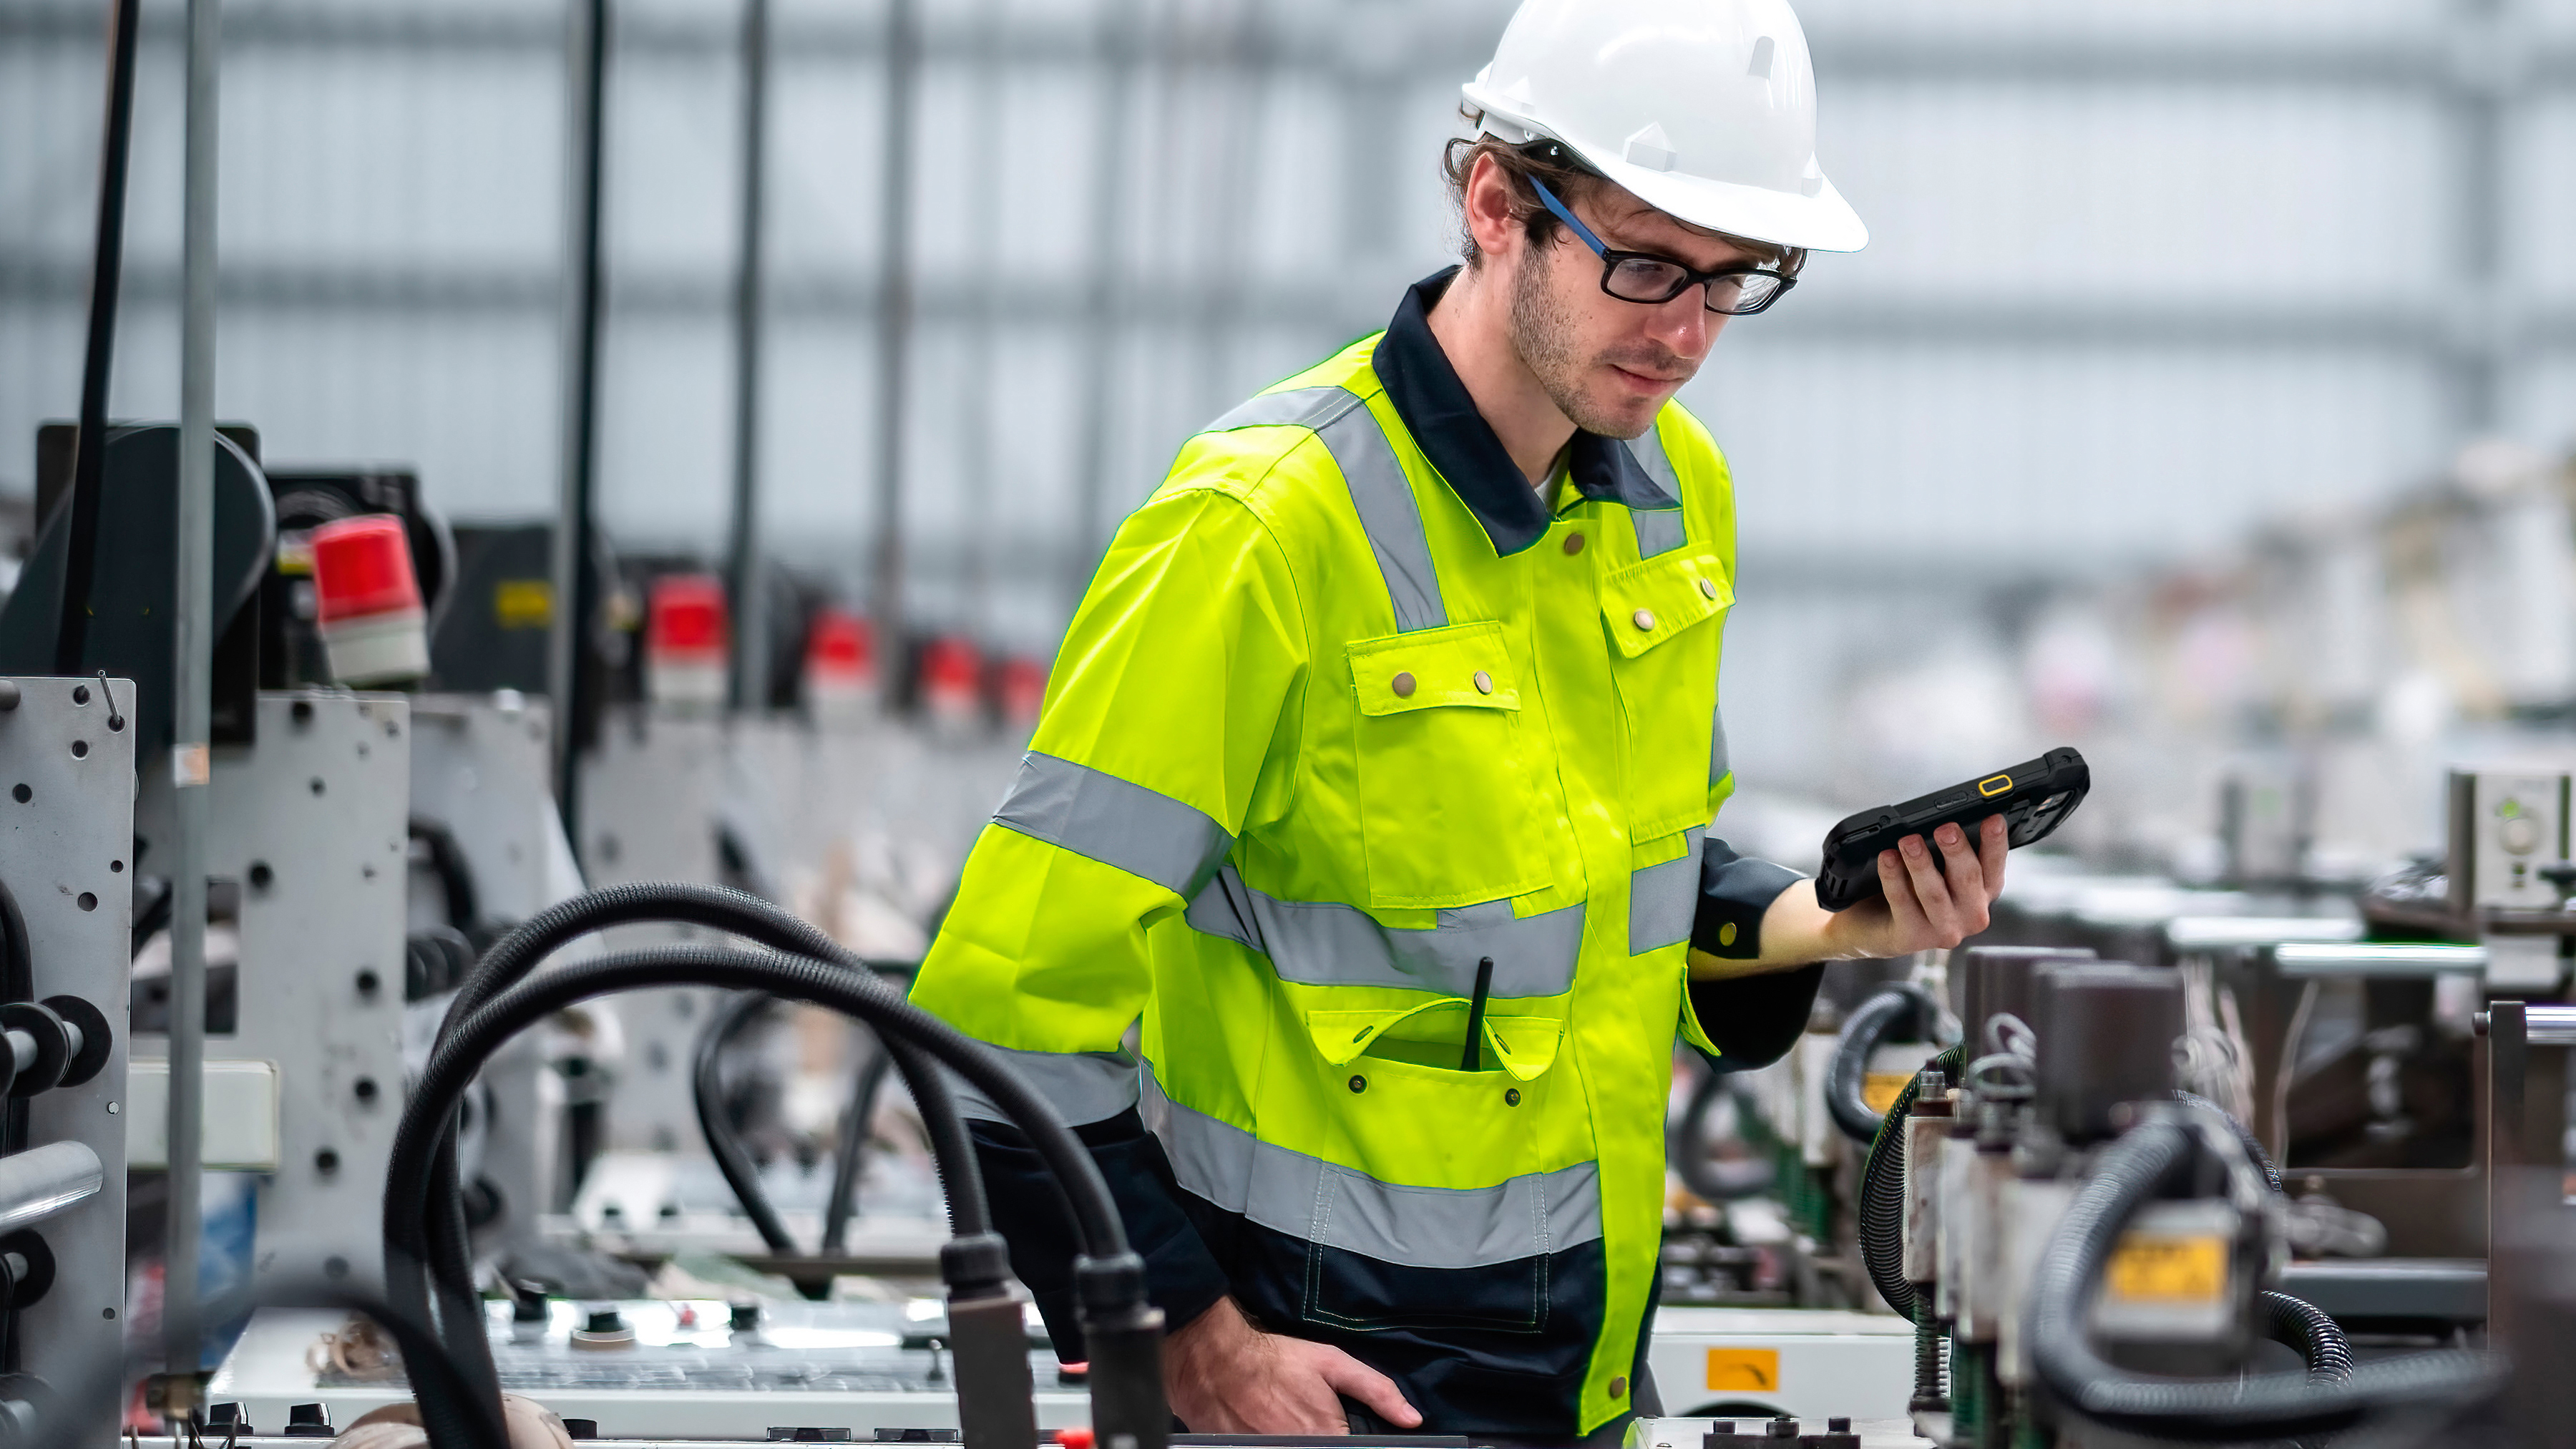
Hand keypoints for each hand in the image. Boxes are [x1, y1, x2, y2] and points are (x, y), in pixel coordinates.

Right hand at [1164, 1296, 1420, 1433]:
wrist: (1214, 1361)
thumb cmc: (1274, 1361)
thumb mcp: (1332, 1363)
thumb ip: (1377, 1391)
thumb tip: (1411, 1418)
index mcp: (1326, 1437)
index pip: (1352, 1448)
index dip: (1349, 1440)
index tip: (1338, 1428)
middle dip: (1320, 1437)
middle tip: (1302, 1414)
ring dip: (1296, 1439)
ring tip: (1283, 1418)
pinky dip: (1272, 1441)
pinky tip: (1269, 1427)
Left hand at [1820, 813, 2007, 958]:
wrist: (1876, 928)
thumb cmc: (1913, 891)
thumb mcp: (1937, 870)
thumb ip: (1947, 852)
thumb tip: (1945, 823)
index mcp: (1983, 893)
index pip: (1995, 865)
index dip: (1995, 843)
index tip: (1993, 819)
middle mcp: (1970, 915)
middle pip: (1967, 879)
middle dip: (1956, 851)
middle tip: (1946, 828)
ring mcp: (1943, 930)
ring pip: (1934, 893)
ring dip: (1921, 864)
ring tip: (1909, 841)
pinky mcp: (1912, 938)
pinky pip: (1902, 902)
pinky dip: (1893, 877)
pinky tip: (1887, 858)